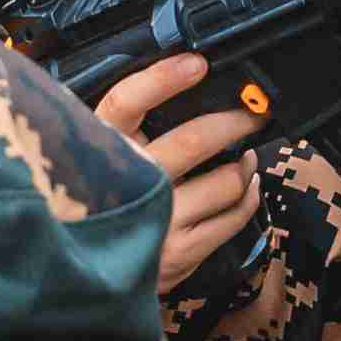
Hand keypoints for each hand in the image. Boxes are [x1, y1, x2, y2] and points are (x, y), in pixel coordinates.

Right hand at [91, 53, 265, 290]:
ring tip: (246, 157)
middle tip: (252, 113)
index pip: (126, 103)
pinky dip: (249, 196)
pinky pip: (235, 215)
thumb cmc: (103, 204)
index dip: (162, 80)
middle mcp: (127, 185)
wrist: (88, 275)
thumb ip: (125, 128)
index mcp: (100, 149)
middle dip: (234, 122)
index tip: (196, 64)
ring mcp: (157, 219)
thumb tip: (182, 85)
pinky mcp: (181, 251)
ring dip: (245, 165)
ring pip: (226, 181)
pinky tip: (245, 186)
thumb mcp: (98, 159)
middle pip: (193, 141)